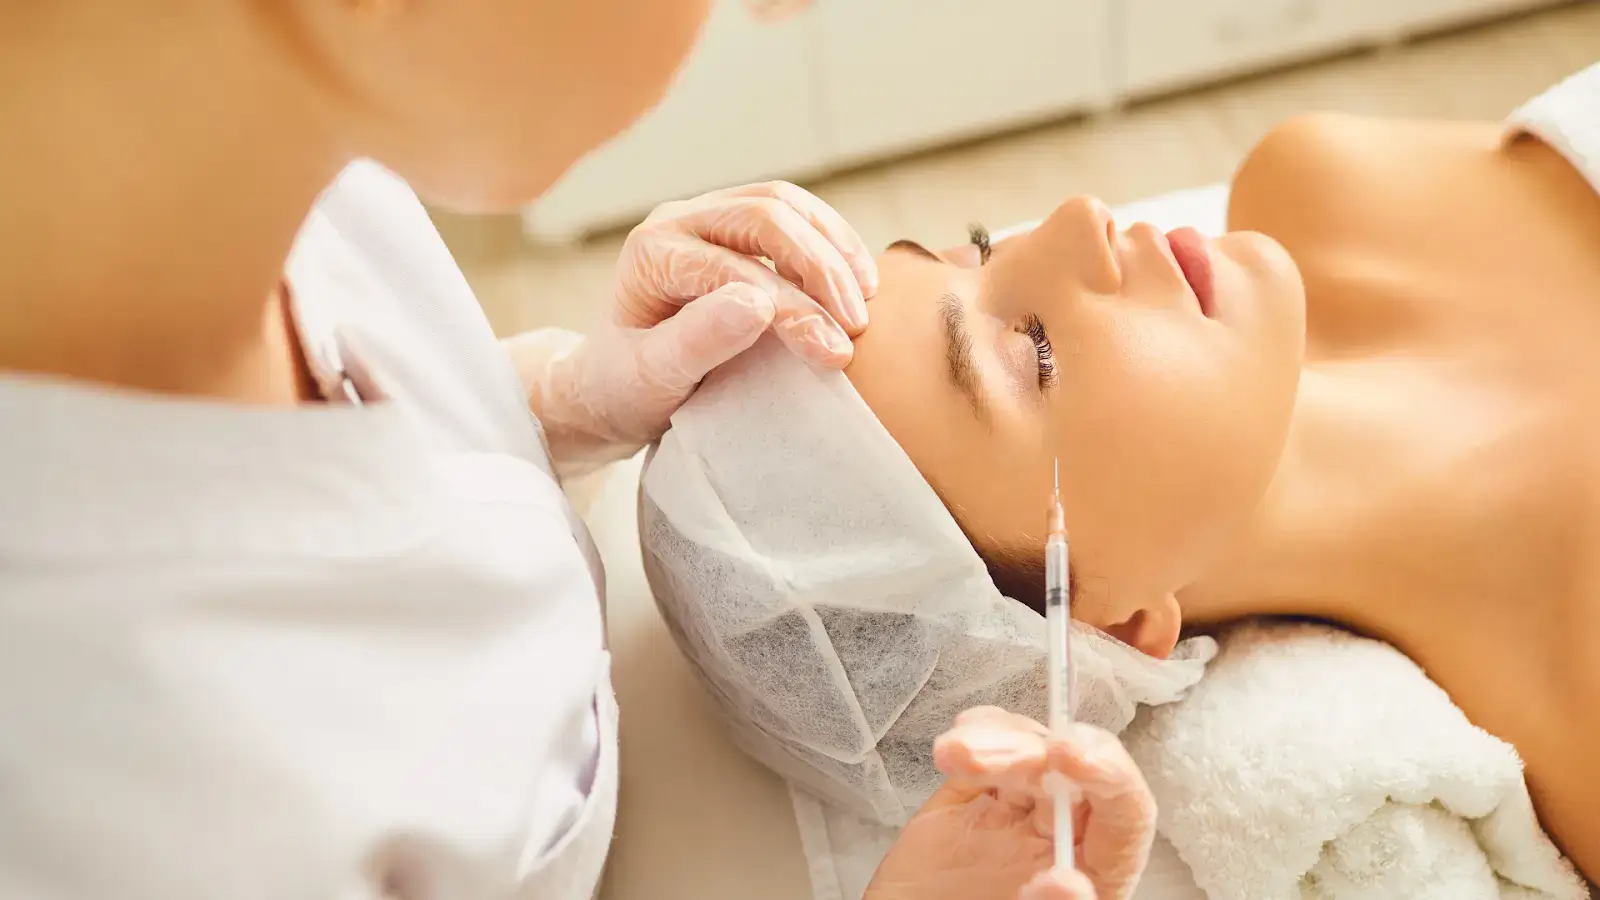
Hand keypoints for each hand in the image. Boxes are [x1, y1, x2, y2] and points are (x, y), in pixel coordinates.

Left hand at [517, 182, 876, 472]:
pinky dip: (829, 239)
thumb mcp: (652, 379)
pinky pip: (791, 212)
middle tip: (855, 324)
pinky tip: (856, 277)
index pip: (735, 269)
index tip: (833, 353)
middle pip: (764, 217)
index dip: (792, 309)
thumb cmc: (628, 389)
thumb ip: (698, 341)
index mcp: (649, 254)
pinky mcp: (732, 226)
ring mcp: (705, 216)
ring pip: (782, 203)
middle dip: (819, 269)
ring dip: (831, 246)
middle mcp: (676, 222)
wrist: (612, 386)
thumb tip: (758, 302)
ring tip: (865, 297)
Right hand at [864, 708, 1156, 899]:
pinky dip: (976, 736)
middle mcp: (1066, 834)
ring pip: (1027, 752)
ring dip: (993, 743)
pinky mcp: (977, 796)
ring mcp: (1020, 812)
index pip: (1126, 810)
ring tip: (952, 755)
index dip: (1108, 773)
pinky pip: (988, 750)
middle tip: (984, 757)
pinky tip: (954, 749)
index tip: (1066, 755)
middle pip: (1070, 770)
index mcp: (1098, 870)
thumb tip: (1067, 882)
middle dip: (1030, 751)